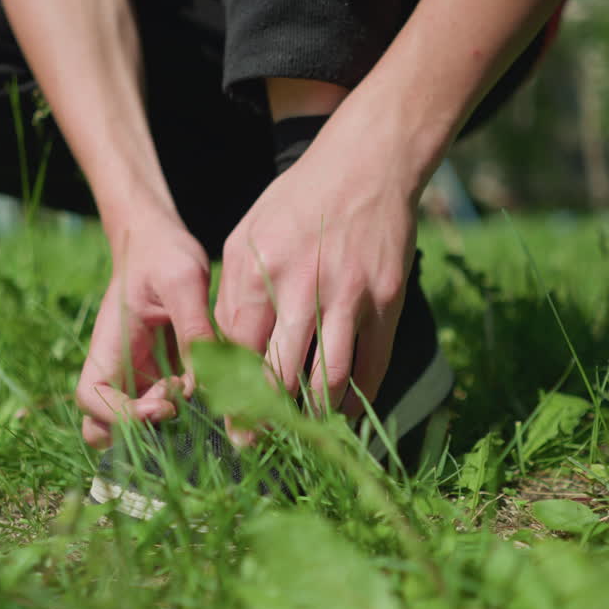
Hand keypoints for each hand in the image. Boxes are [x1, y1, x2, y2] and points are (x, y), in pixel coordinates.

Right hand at [77, 214, 215, 447]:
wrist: (159, 242)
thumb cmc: (164, 254)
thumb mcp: (184, 281)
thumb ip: (194, 327)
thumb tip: (205, 377)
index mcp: (108, 345)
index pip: (91, 397)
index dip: (120, 414)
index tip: (163, 405)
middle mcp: (115, 367)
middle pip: (101, 425)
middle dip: (134, 431)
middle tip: (176, 407)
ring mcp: (134, 375)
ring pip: (129, 426)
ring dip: (156, 427)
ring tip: (190, 396)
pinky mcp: (156, 376)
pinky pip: (159, 410)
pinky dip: (179, 414)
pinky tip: (205, 391)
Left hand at [214, 144, 419, 421]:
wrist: (368, 163)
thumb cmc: (297, 201)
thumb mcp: (246, 234)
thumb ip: (232, 293)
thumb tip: (222, 354)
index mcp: (257, 271)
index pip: (235, 351)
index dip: (228, 392)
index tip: (224, 422)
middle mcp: (301, 287)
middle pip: (278, 374)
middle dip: (263, 419)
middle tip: (254, 446)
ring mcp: (348, 296)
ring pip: (328, 380)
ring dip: (312, 417)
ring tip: (298, 438)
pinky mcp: (386, 301)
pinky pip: (372, 367)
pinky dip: (357, 400)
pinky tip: (342, 416)